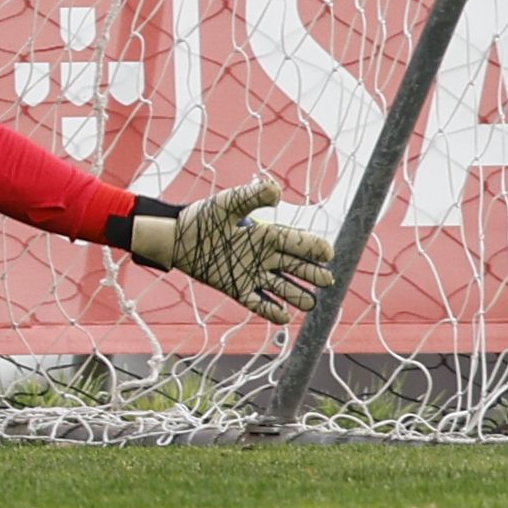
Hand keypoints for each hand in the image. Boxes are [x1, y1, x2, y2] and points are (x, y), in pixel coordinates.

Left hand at [129, 178, 331, 322]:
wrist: (178, 238)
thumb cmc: (204, 217)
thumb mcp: (229, 202)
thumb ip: (253, 195)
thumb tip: (278, 191)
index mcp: (267, 235)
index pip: (298, 243)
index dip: (315, 249)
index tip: (328, 253)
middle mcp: (264, 256)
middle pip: (296, 267)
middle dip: (313, 275)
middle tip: (328, 281)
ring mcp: (252, 274)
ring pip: (282, 288)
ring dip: (297, 295)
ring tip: (311, 302)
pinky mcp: (238, 289)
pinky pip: (259, 303)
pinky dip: (271, 310)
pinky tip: (284, 316)